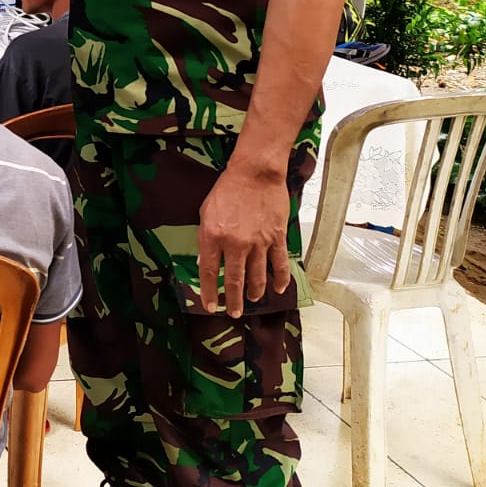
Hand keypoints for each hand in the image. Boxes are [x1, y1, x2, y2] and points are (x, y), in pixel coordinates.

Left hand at [197, 164, 291, 317]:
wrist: (255, 173)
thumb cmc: (227, 190)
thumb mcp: (205, 212)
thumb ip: (205, 238)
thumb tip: (205, 262)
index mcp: (213, 236)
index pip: (208, 272)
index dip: (209, 292)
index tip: (211, 306)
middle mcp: (235, 244)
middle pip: (234, 280)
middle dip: (234, 301)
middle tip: (234, 313)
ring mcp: (257, 243)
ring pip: (257, 277)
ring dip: (255, 292)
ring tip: (253, 300)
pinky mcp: (276, 238)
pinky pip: (279, 264)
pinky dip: (280, 279)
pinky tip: (278, 289)